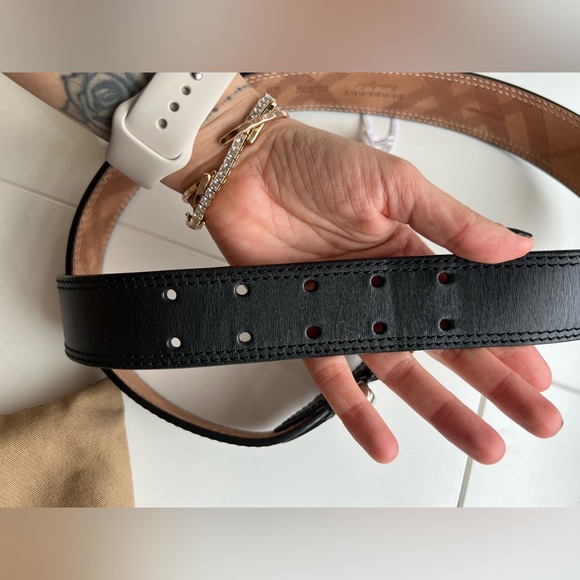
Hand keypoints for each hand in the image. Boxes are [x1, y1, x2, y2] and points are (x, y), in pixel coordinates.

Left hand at [197, 116, 562, 463]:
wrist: (245, 169)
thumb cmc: (314, 163)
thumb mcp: (395, 185)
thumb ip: (452, 222)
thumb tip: (513, 247)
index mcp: (408, 254)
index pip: (466, 305)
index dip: (501, 337)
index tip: (535, 370)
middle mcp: (380, 289)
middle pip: (444, 346)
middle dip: (491, 384)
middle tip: (531, 417)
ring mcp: (345, 311)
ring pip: (399, 370)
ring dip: (438, 408)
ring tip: (478, 440)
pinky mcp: (306, 324)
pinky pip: (333, 376)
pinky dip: (357, 411)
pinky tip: (383, 441)